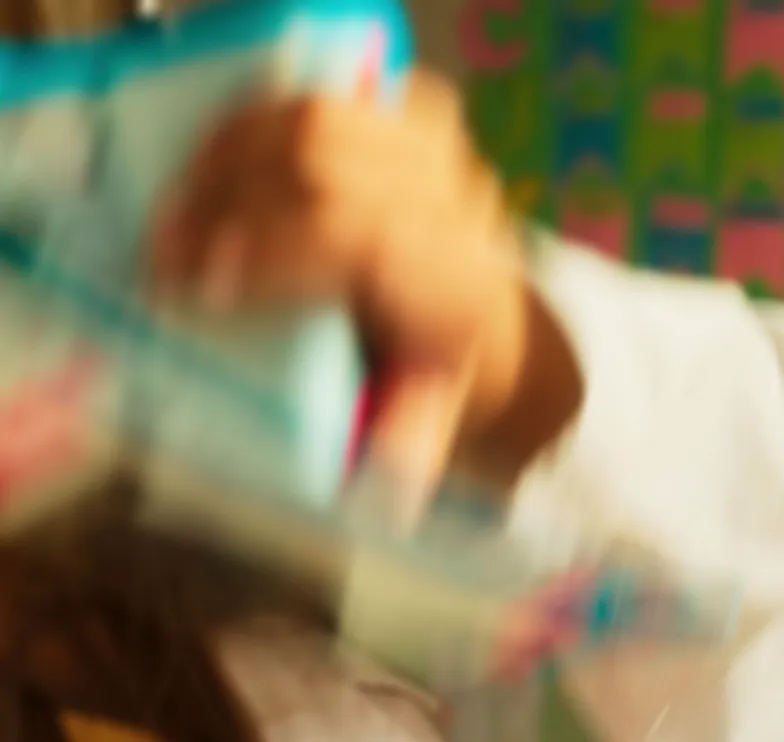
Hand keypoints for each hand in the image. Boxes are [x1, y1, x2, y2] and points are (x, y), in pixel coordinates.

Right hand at [152, 73, 574, 515]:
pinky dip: (267, 122)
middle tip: (169, 245)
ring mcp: (442, 159)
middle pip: (327, 166)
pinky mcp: (424, 124)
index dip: (274, 252)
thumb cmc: (439, 372)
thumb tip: (385, 489)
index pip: (359, 239)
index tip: (205, 283)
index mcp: (455, 288)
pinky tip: (220, 163)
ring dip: (236, 154)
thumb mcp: (430, 415)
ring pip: (324, 121)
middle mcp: (457, 212)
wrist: (503, 320)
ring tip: (182, 201)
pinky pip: (337, 99)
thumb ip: (406, 443)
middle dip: (235, 201)